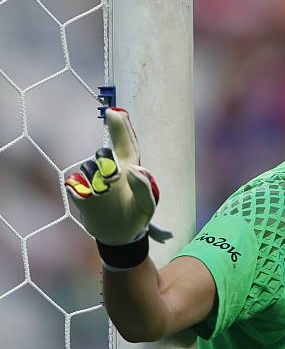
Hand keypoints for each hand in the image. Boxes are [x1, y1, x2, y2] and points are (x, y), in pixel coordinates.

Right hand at [64, 107, 170, 245]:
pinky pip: (73, 182)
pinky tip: (90, 198)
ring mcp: (93, 180)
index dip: (120, 126)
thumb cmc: (137, 215)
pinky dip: (81, 189)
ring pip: (88, 167)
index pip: (125, 142)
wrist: (120, 236)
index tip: (113, 112)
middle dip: (107, 163)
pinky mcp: (79, 193)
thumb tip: (132, 169)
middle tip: (114, 178)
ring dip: (97, 180)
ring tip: (105, 194)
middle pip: (103, 153)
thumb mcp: (147, 205)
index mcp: (129, 167)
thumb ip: (144, 188)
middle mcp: (110, 169)